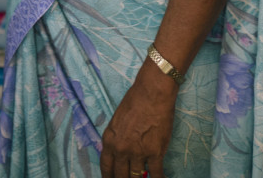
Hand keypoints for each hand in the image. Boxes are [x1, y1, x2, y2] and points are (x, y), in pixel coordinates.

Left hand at [100, 62, 177, 177]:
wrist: (152, 93)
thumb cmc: (135, 101)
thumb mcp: (117, 120)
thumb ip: (117, 138)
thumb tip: (120, 153)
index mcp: (109, 140)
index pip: (106, 167)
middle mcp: (121, 149)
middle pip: (120, 176)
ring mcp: (138, 153)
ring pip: (137, 177)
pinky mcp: (155, 153)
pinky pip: (156, 174)